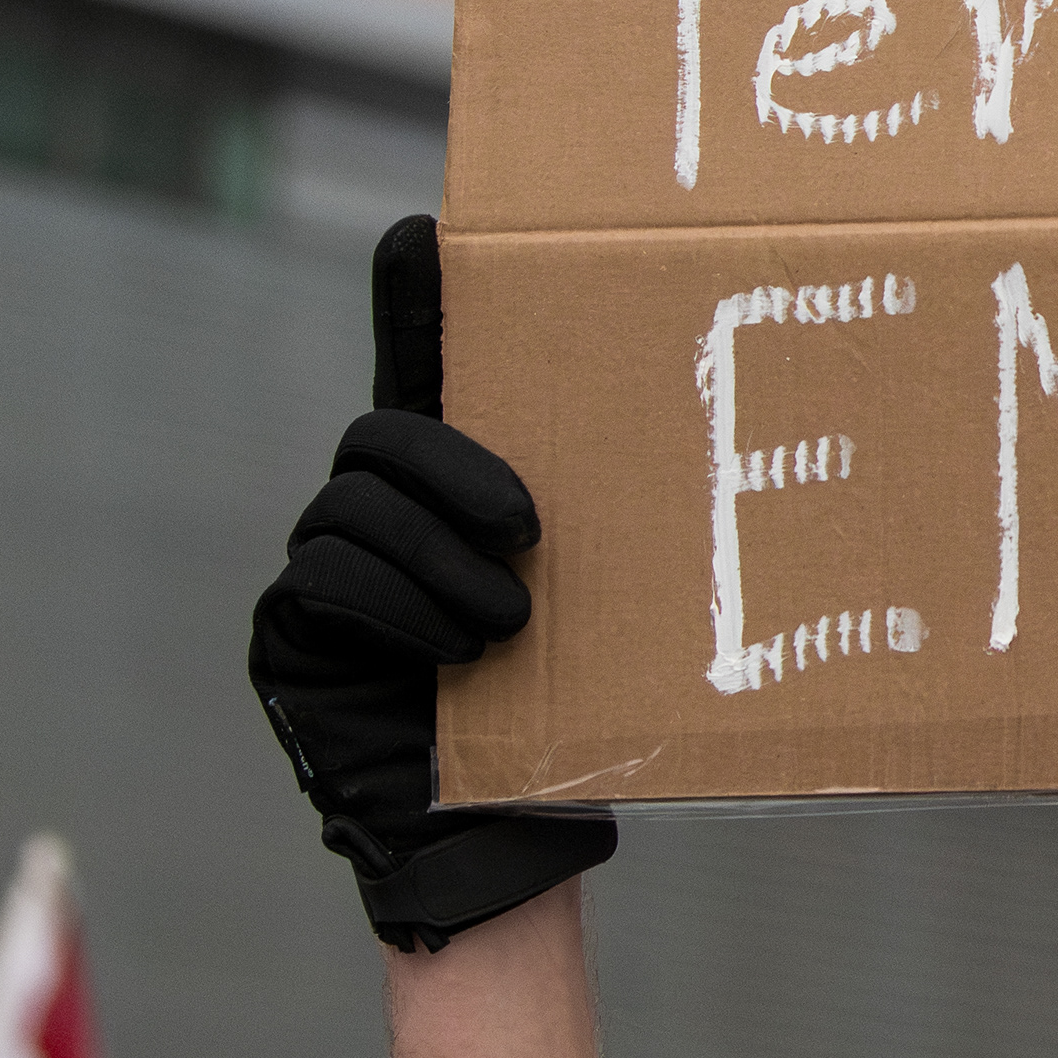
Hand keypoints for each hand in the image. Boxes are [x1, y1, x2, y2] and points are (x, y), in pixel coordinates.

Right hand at [248, 215, 612, 948]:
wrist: (510, 832)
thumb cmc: (578, 709)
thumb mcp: (615, 602)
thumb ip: (627, 531)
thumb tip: (768, 448)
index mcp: (460, 488)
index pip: (428, 367)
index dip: (417, 297)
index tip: (427, 226)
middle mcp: (380, 510)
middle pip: (383, 433)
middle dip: (454, 469)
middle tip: (532, 529)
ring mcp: (324, 563)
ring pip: (352, 506)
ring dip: (437, 560)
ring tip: (507, 623)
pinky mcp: (289, 628)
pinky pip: (322, 574)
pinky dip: (396, 605)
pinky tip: (455, 654)